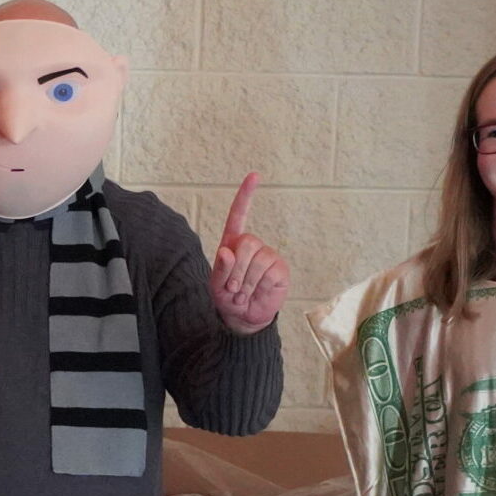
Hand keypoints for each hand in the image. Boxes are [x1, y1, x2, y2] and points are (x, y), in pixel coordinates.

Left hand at [209, 173, 288, 334]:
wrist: (244, 319)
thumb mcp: (216, 286)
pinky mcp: (279, 269)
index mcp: (233, 243)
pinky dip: (257, 287)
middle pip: (247, 243)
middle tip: (232, 289)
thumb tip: (226, 251)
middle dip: (236, 269)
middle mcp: (252, 246)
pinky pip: (268, 272)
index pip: (238, 216)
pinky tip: (255, 294)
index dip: (245, 196)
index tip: (255, 176)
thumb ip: (219, 269)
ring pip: (257, 260)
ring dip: (245, 283)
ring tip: (242, 295)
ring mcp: (268, 256)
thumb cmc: (227, 299)